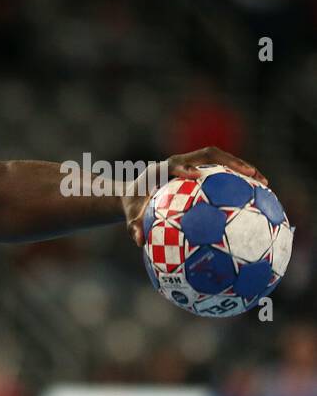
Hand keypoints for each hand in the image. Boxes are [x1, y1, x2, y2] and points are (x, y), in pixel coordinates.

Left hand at [123, 146, 266, 246]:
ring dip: (243, 168)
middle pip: (208, 155)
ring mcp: (192, 164)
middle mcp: (179, 162)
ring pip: (221, 160)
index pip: (174, 163)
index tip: (195, 175)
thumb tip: (139, 241)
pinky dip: (239, 181)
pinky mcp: (201, 170)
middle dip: (231, 162)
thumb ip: (133, 226)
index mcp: (161, 170)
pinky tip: (257, 197)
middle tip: (251, 174)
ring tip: (263, 184)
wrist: (135, 195)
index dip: (185, 167)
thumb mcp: (131, 217)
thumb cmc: (134, 207)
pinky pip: (223, 173)